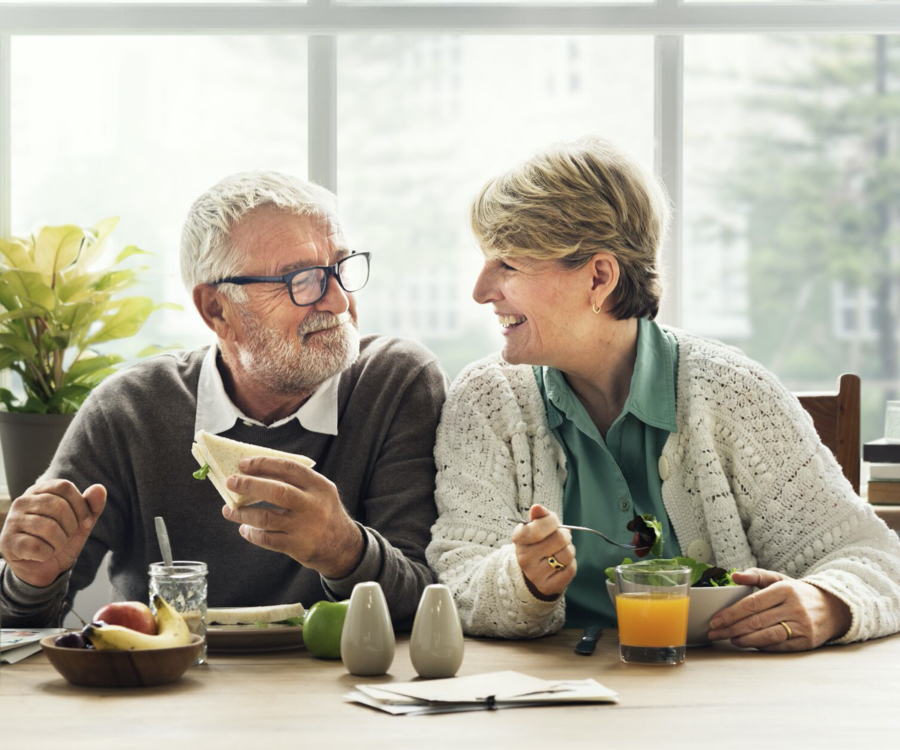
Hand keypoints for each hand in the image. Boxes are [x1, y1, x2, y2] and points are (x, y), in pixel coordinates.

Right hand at [0, 480, 106, 587]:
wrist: (43, 567)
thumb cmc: (61, 538)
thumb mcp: (81, 522)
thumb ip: (92, 506)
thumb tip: (99, 488)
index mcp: (40, 490)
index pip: (65, 487)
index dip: (81, 506)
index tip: (85, 523)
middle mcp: (22, 501)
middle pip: (58, 506)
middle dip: (71, 527)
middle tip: (66, 537)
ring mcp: (12, 521)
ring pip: (48, 527)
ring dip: (60, 542)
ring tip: (55, 546)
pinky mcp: (7, 541)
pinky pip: (36, 546)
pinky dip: (47, 554)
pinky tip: (42, 554)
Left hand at [221, 457, 363, 578]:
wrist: (343, 546)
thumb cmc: (323, 513)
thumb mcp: (319, 492)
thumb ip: (296, 482)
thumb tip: (256, 472)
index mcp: (319, 486)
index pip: (289, 468)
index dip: (264, 464)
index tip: (244, 464)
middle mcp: (313, 505)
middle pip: (277, 491)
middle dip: (249, 485)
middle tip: (230, 482)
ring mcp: (305, 526)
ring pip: (266, 518)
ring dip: (243, 513)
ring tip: (229, 510)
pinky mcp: (298, 546)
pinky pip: (267, 539)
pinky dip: (252, 533)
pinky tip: (245, 529)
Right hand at [511, 504, 576, 600]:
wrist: (533, 570)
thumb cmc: (537, 543)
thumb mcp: (535, 527)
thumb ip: (539, 516)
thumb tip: (537, 508)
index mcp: (519, 539)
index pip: (539, 526)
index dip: (552, 521)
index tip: (552, 522)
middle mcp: (524, 558)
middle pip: (560, 539)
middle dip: (565, 535)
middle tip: (560, 537)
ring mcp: (535, 574)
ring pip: (567, 555)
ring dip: (569, 550)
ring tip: (560, 550)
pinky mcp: (547, 587)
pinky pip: (571, 570)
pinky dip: (570, 564)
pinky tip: (561, 564)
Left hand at [707, 567, 851, 650]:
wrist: (833, 608)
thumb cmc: (798, 593)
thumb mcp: (779, 579)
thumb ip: (756, 575)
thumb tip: (734, 576)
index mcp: (785, 590)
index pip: (752, 603)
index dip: (732, 613)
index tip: (716, 619)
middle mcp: (794, 607)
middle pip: (757, 620)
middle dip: (732, 628)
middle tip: (715, 632)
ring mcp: (802, 626)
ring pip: (768, 635)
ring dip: (745, 639)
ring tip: (729, 639)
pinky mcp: (807, 642)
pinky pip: (780, 646)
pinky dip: (761, 646)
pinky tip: (748, 644)